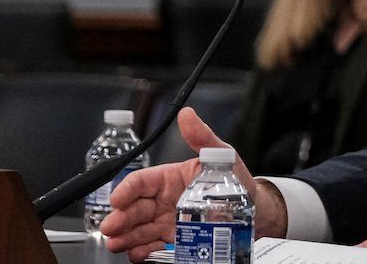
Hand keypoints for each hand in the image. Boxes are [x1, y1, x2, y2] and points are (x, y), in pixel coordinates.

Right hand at [101, 108, 268, 261]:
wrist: (254, 211)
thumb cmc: (236, 182)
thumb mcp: (221, 156)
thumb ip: (202, 137)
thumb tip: (187, 115)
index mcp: (169, 178)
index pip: (141, 182)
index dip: (126, 189)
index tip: (118, 200)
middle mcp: (164, 200)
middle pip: (135, 208)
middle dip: (120, 217)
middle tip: (112, 227)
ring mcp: (167, 222)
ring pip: (139, 229)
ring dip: (125, 237)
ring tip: (118, 244)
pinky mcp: (174, 241)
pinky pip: (153, 246)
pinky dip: (142, 251)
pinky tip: (137, 253)